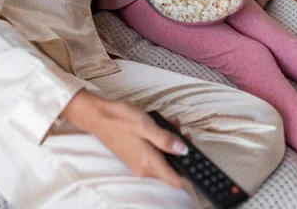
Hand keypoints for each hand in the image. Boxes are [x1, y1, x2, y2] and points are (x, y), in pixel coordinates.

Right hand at [62, 89, 187, 187]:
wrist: (97, 115)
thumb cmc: (121, 118)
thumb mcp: (145, 125)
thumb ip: (165, 140)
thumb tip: (185, 150)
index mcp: (148, 163)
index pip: (176, 180)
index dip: (190, 173)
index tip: (199, 161)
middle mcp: (144, 168)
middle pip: (171, 168)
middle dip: (180, 151)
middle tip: (184, 131)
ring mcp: (138, 163)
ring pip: (163, 159)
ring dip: (170, 144)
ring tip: (173, 124)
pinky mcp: (134, 156)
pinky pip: (154, 154)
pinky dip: (160, 143)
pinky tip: (160, 127)